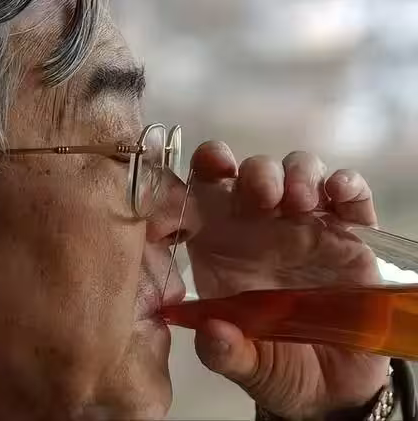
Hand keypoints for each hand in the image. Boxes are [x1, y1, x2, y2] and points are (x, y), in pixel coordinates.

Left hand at [187, 142, 388, 419]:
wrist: (331, 388)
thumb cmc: (275, 365)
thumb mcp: (245, 365)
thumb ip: (224, 353)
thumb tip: (212, 333)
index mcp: (222, 245)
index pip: (205, 190)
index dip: (205, 168)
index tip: (212, 168)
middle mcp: (261, 226)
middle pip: (254, 173)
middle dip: (257, 173)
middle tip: (264, 197)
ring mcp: (306, 226)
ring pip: (299, 172)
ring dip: (298, 174)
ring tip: (300, 203)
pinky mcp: (350, 237)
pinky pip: (350, 198)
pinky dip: (348, 187)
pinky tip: (340, 196)